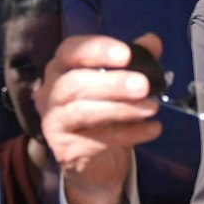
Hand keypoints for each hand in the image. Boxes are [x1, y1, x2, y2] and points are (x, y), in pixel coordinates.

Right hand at [37, 32, 162, 203]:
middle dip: (111, 83)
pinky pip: (96, 138)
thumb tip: (152, 41)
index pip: (71, 50)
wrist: (97, 163)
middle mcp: (51, 91)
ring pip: (81, 111)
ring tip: (152, 107)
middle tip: (143, 85)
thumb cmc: (107, 114)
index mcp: (62, 67)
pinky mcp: (64, 148)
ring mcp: (53, 121)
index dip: (97, 49)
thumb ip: (137, 60)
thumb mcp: (123, 83)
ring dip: (120, 108)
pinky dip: (129, 133)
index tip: (126, 54)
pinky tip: (152, 129)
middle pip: (74, 82)